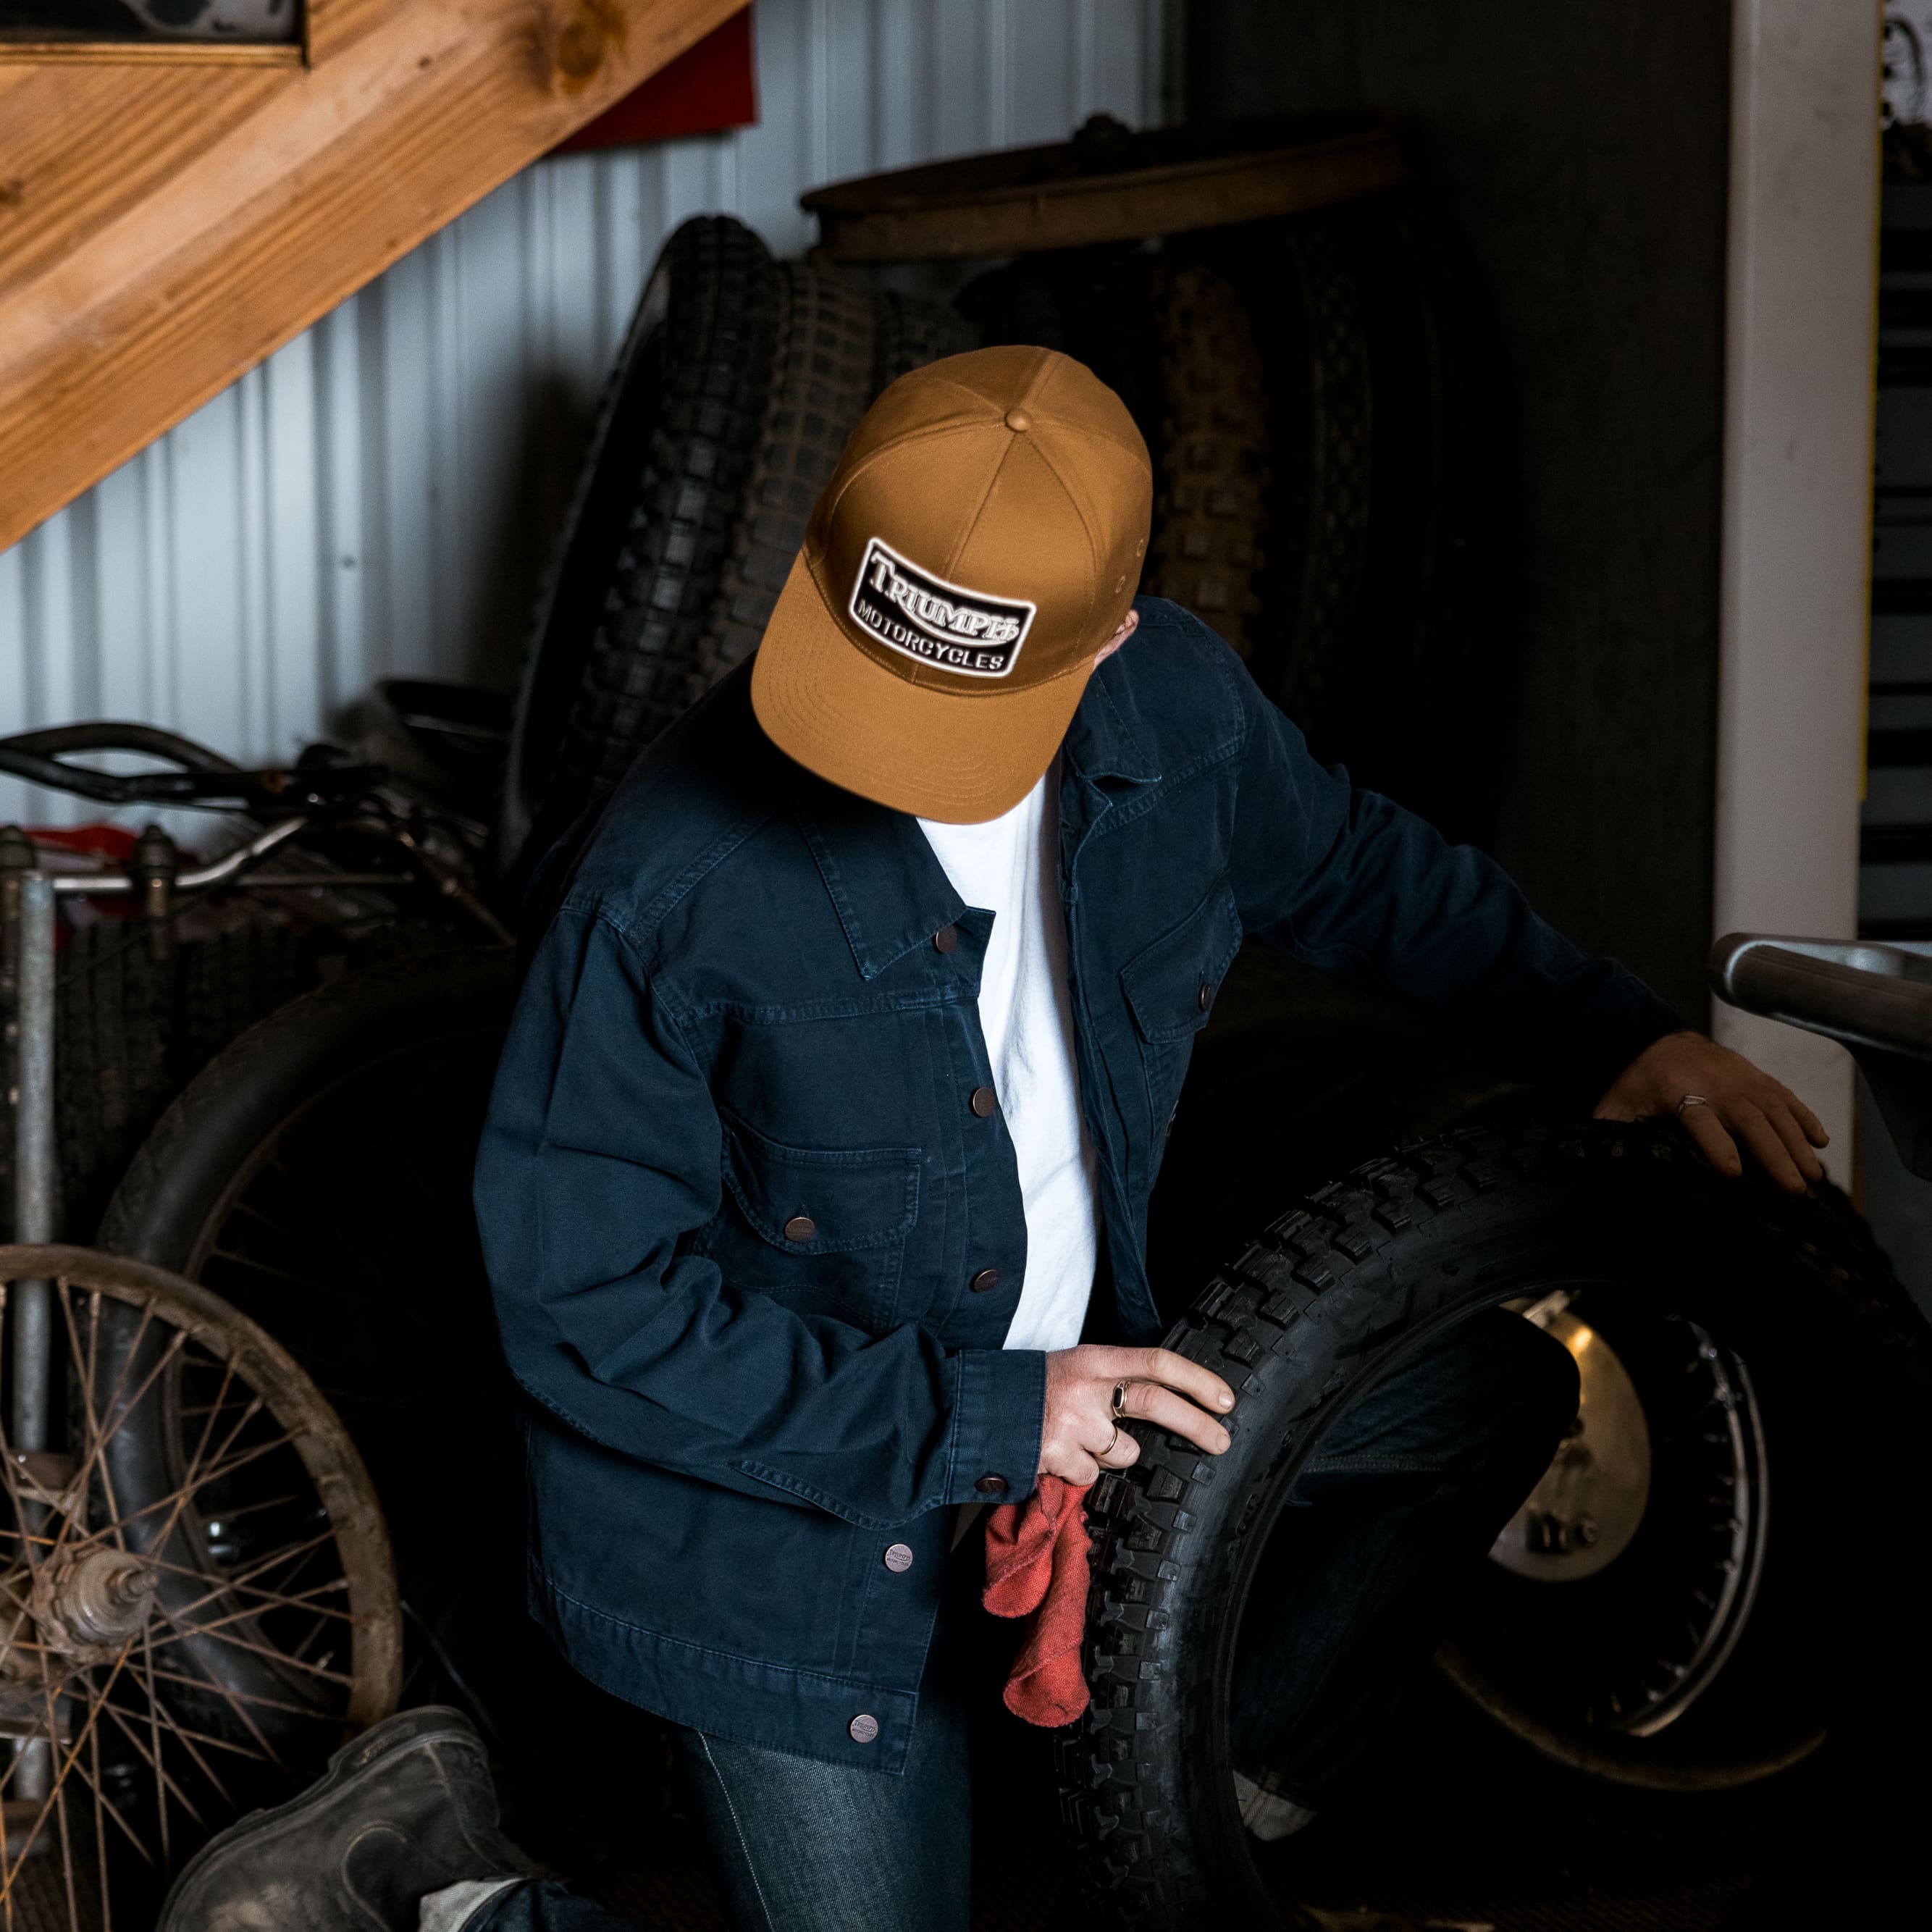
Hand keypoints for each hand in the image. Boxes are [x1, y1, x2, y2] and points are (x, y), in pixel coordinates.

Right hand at [1039, 1344, 1233, 1486]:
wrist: (974, 1408)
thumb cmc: (1029, 1390)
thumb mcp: (1071, 1370)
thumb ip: (1109, 1383)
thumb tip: (1155, 1406)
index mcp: (1092, 1359)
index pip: (1155, 1362)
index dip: (1194, 1379)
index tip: (1224, 1398)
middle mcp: (1086, 1387)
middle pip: (1154, 1402)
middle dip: (1196, 1425)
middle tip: (1222, 1441)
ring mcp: (1073, 1423)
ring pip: (1122, 1452)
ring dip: (1107, 1453)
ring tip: (1073, 1438)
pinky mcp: (1058, 1456)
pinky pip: (1092, 1475)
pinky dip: (1078, 1471)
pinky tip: (1056, 1454)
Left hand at [1594, 1030, 1826, 1193]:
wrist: (1662, 1039)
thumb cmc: (1639, 1083)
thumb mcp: (1617, 1105)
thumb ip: (1611, 1132)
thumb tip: (1597, 1162)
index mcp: (1679, 1092)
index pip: (1700, 1121)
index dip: (1717, 1146)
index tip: (1733, 1173)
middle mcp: (1717, 1085)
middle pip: (1751, 1121)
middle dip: (1774, 1156)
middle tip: (1795, 1190)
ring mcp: (1743, 1079)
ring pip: (1777, 1112)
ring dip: (1798, 1144)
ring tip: (1814, 1176)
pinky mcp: (1759, 1077)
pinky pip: (1788, 1097)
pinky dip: (1806, 1117)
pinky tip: (1821, 1142)